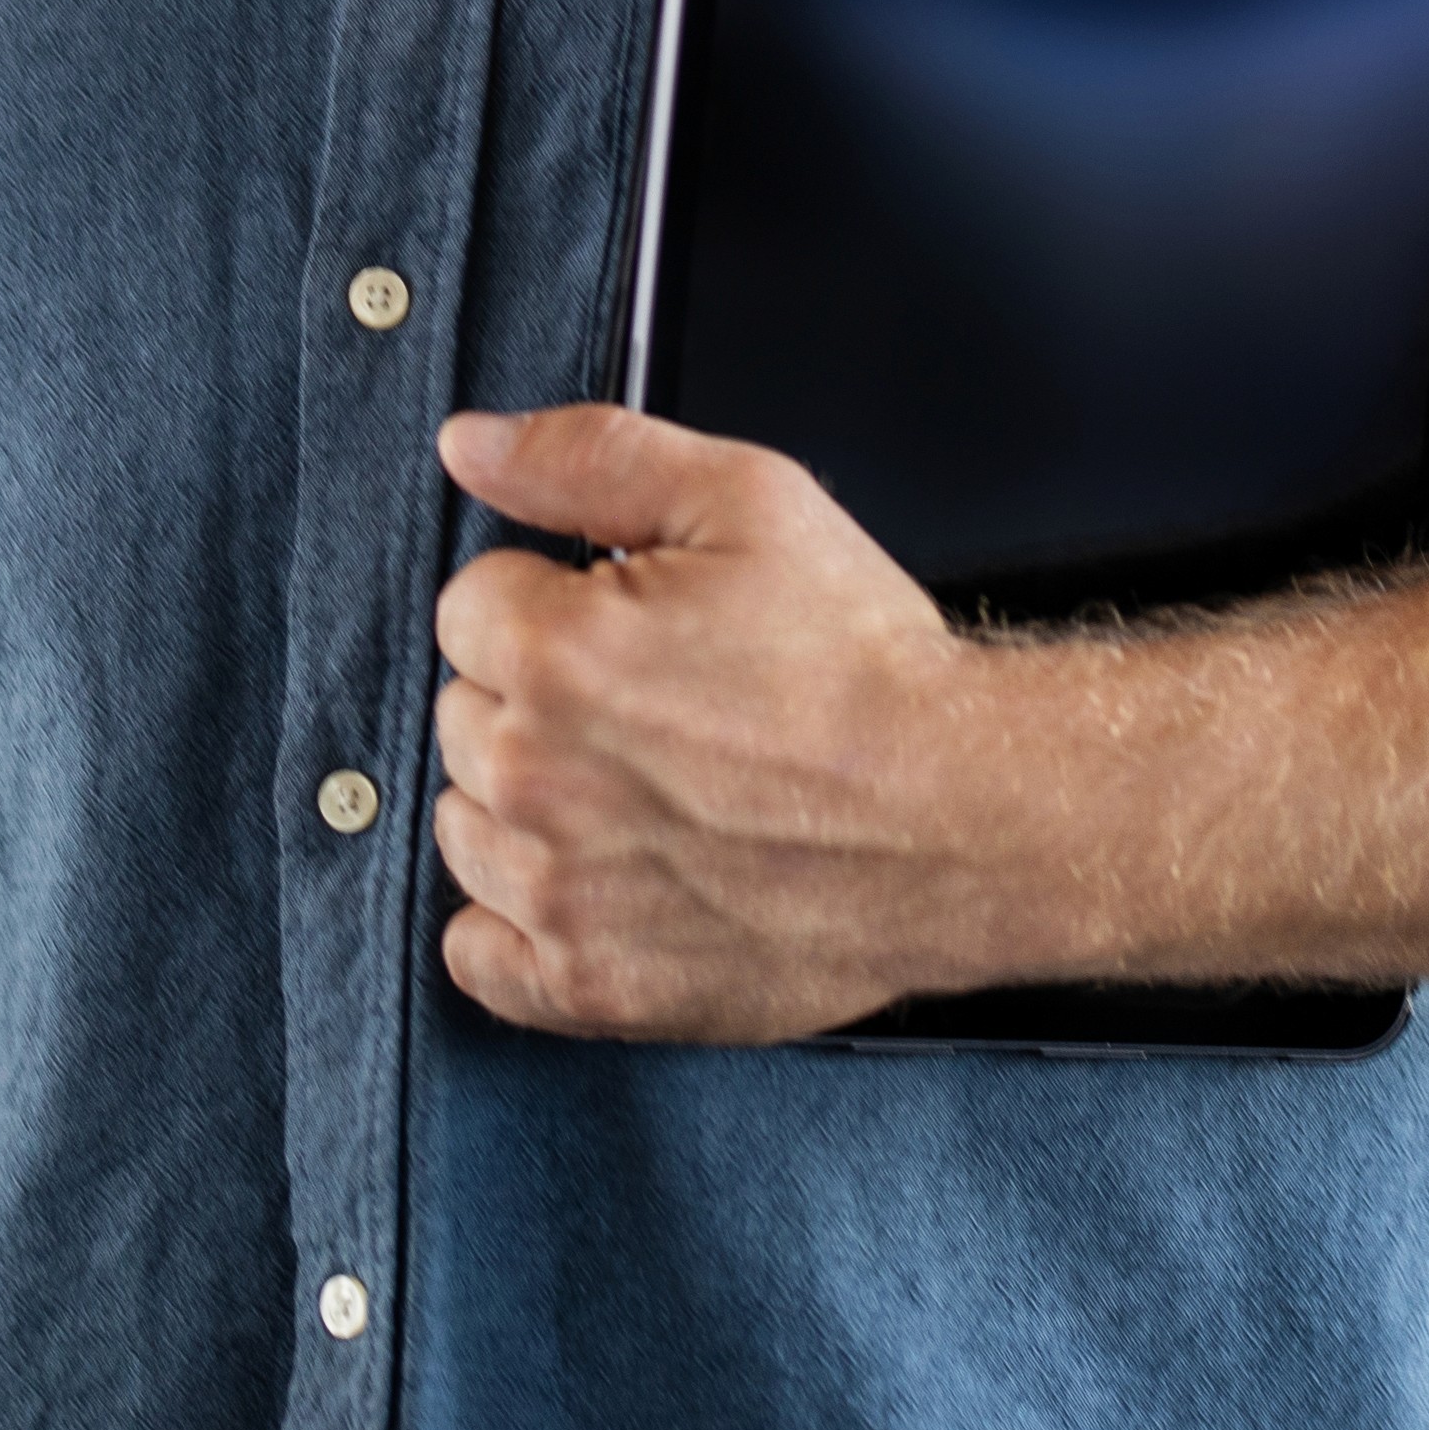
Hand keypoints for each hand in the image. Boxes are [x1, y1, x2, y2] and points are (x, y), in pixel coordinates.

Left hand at [422, 404, 1014, 1040]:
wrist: (964, 816)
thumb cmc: (866, 667)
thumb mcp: (748, 500)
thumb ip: (589, 456)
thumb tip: (470, 444)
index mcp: (557, 652)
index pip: (470, 610)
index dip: (552, 605)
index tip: (628, 628)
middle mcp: (537, 778)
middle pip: (464, 717)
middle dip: (538, 701)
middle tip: (653, 709)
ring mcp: (558, 893)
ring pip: (467, 827)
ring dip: (527, 807)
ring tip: (642, 793)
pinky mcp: (591, 985)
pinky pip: (476, 954)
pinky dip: (515, 924)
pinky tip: (593, 884)